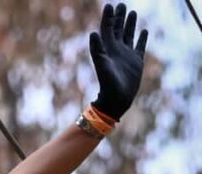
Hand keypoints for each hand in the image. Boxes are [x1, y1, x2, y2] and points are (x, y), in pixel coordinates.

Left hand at [89, 3, 147, 120]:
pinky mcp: (136, 61)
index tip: (109, 5)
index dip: (108, 17)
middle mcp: (116, 50)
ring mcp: (127, 55)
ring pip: (128, 35)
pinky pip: (140, 46)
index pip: (107, 29)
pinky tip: (144, 31)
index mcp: (107, 49)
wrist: (116, 99)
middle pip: (118, 29)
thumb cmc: (108, 83)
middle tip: (121, 4)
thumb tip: (93, 32)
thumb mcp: (102, 64)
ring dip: (130, 24)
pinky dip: (142, 38)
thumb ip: (97, 49)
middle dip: (119, 17)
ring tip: (132, 12)